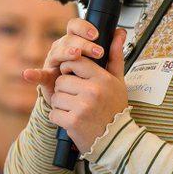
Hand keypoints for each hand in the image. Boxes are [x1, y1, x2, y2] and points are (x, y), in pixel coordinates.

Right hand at [23, 17, 111, 104]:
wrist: (81, 105)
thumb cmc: (91, 82)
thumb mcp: (105, 68)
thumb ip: (113, 51)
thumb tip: (121, 32)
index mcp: (75, 43)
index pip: (76, 27)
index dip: (84, 28)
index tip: (97, 35)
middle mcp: (62, 49)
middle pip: (68, 38)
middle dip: (83, 43)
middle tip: (97, 51)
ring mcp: (53, 62)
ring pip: (57, 51)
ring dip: (66, 52)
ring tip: (76, 55)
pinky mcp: (46, 78)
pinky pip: (39, 75)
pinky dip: (33, 74)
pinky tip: (29, 74)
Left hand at [47, 26, 127, 151]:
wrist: (117, 141)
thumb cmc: (115, 109)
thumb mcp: (118, 82)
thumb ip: (115, 57)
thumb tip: (118, 32)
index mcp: (102, 79)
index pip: (75, 61)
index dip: (70, 68)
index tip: (75, 77)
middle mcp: (93, 91)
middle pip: (62, 80)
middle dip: (65, 89)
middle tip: (78, 99)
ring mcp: (82, 107)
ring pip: (56, 96)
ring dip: (62, 105)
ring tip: (77, 111)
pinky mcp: (72, 122)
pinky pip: (54, 113)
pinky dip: (60, 118)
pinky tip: (73, 121)